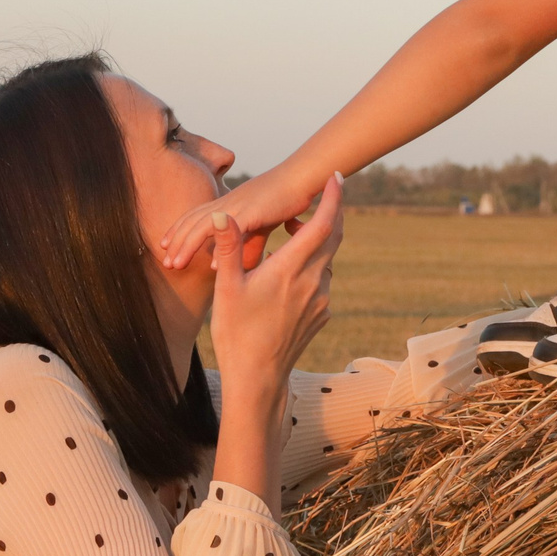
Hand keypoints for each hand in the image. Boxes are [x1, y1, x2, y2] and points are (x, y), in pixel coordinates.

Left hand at [162, 166, 316, 270]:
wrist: (303, 178)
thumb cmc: (285, 199)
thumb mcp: (262, 223)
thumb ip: (248, 241)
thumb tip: (237, 261)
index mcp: (228, 203)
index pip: (195, 216)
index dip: (179, 230)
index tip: (166, 246)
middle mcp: (228, 202)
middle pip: (193, 221)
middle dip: (176, 241)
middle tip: (165, 262)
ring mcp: (237, 205)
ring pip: (202, 226)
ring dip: (186, 246)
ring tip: (174, 264)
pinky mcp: (251, 211)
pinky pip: (229, 230)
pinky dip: (218, 247)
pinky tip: (210, 264)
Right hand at [206, 172, 343, 395]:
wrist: (258, 379)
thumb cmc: (236, 333)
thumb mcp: (226, 289)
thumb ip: (227, 248)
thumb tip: (220, 216)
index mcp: (290, 270)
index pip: (322, 225)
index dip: (333, 199)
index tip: (336, 177)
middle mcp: (313, 282)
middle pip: (334, 237)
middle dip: (330, 212)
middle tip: (322, 193)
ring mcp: (321, 300)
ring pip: (327, 259)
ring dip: (316, 241)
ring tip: (290, 233)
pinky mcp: (322, 314)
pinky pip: (322, 280)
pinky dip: (311, 265)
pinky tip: (288, 271)